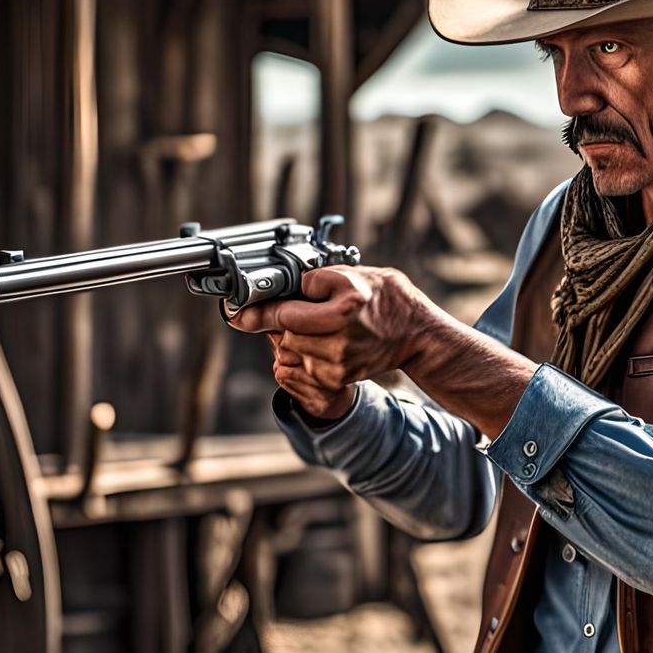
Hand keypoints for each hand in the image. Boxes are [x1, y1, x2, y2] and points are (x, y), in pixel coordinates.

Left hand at [227, 264, 434, 407]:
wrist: (416, 334)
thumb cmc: (390, 300)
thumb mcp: (357, 274)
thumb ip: (320, 278)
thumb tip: (289, 286)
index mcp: (345, 309)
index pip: (285, 314)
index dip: (257, 314)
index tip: (235, 314)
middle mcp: (340, 339)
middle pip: (285, 334)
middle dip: (284, 322)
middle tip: (302, 312)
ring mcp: (338, 363)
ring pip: (291, 351)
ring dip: (294, 338)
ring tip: (319, 328)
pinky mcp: (338, 379)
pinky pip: (303, 367)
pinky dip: (304, 355)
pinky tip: (323, 344)